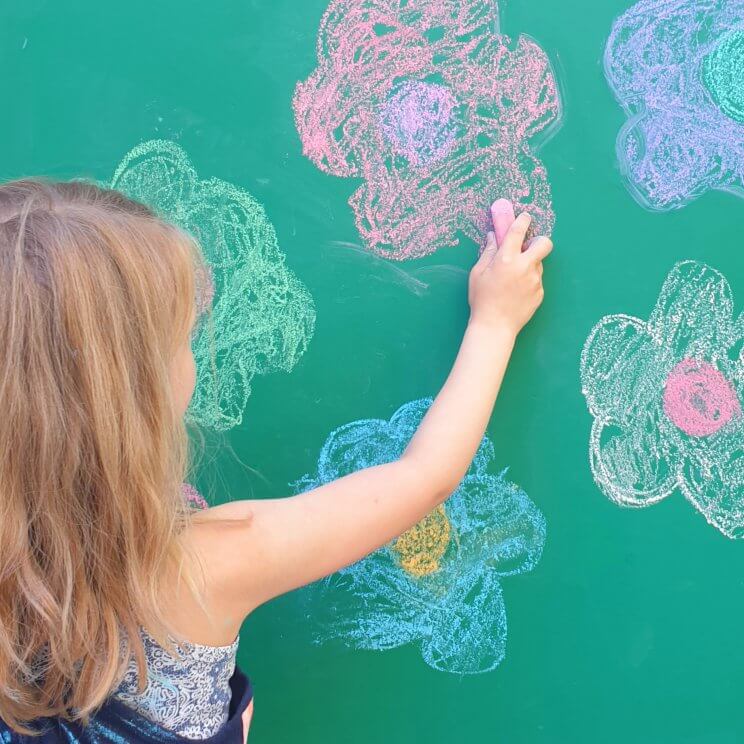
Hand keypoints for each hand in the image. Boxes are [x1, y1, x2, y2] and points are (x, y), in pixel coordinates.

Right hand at [468, 199, 552, 336]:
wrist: (494, 326)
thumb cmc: (482, 300)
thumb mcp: (478, 273)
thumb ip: (488, 252)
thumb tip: (493, 237)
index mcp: (506, 259)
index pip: (518, 231)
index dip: (522, 220)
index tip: (524, 217)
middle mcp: (524, 267)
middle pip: (544, 243)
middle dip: (539, 240)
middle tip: (528, 246)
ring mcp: (535, 280)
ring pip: (538, 263)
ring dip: (529, 264)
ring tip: (512, 278)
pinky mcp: (540, 293)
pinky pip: (536, 280)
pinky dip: (528, 281)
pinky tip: (515, 292)